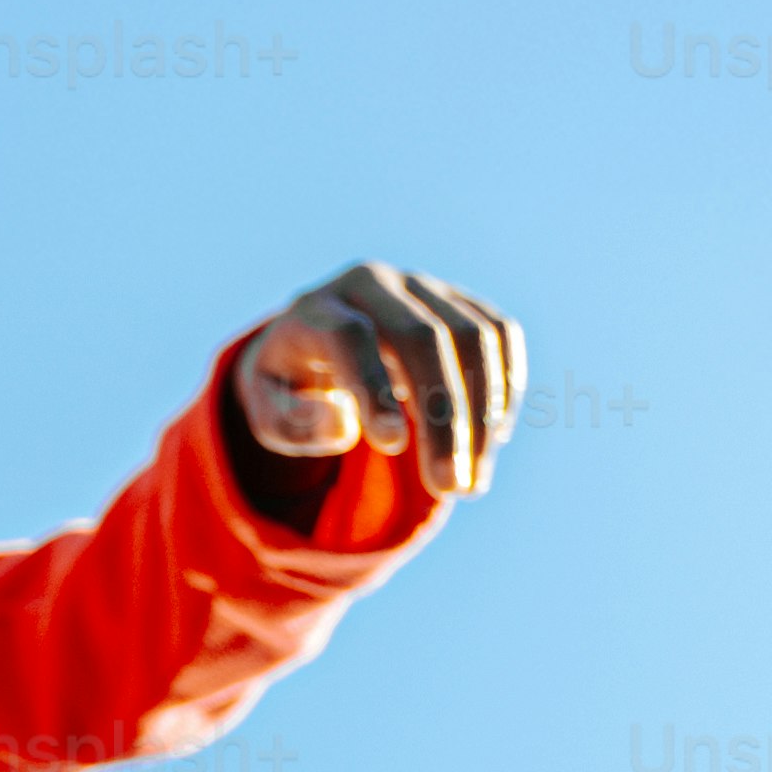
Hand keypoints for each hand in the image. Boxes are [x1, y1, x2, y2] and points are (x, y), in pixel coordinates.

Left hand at [233, 261, 525, 495]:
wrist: (317, 341)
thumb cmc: (291, 386)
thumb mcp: (266, 411)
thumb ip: (290, 423)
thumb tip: (343, 427)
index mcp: (317, 309)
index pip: (351, 337)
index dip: (373, 389)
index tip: (392, 447)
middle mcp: (374, 285)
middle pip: (423, 337)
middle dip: (443, 417)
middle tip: (449, 487)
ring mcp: (423, 287)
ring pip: (473, 337)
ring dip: (482, 414)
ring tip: (471, 482)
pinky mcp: (460, 300)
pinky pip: (500, 336)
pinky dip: (504, 389)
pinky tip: (491, 441)